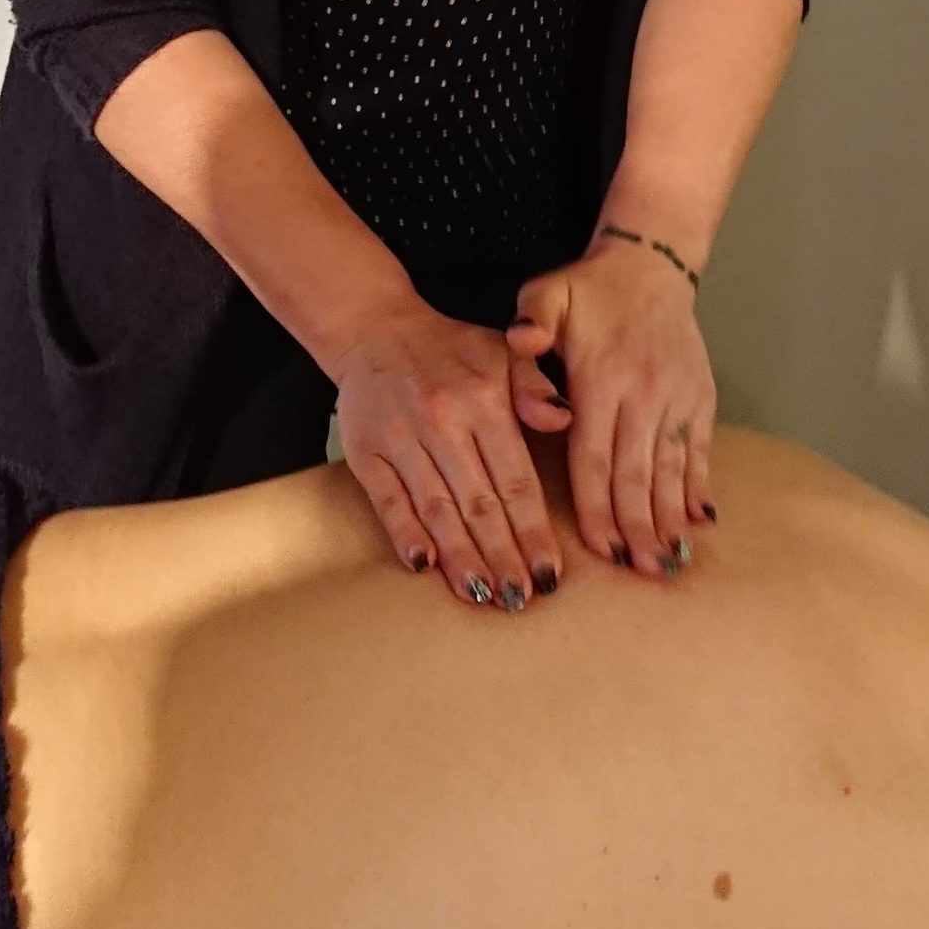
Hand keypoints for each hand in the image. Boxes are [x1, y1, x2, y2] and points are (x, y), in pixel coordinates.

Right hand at [331, 298, 570, 608]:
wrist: (375, 330)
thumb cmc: (451, 350)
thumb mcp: (503, 351)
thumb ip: (535, 386)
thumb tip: (562, 418)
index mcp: (485, 401)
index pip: (516, 480)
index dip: (533, 531)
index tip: (548, 573)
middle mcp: (444, 422)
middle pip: (479, 504)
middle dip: (502, 557)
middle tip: (520, 599)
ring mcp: (402, 439)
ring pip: (437, 509)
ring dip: (460, 557)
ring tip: (483, 595)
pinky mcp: (366, 452)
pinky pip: (388, 500)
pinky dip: (405, 533)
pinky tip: (424, 565)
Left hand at [505, 239, 716, 577]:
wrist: (650, 266)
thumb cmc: (588, 290)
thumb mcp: (547, 293)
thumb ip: (530, 322)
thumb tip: (519, 342)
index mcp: (601, 379)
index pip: (595, 456)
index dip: (597, 506)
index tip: (598, 548)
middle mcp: (643, 394)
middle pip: (636, 474)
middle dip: (636, 527)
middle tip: (637, 571)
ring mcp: (676, 399)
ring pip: (671, 469)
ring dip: (668, 518)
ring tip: (667, 561)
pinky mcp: (700, 399)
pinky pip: (699, 451)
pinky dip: (698, 488)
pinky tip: (698, 522)